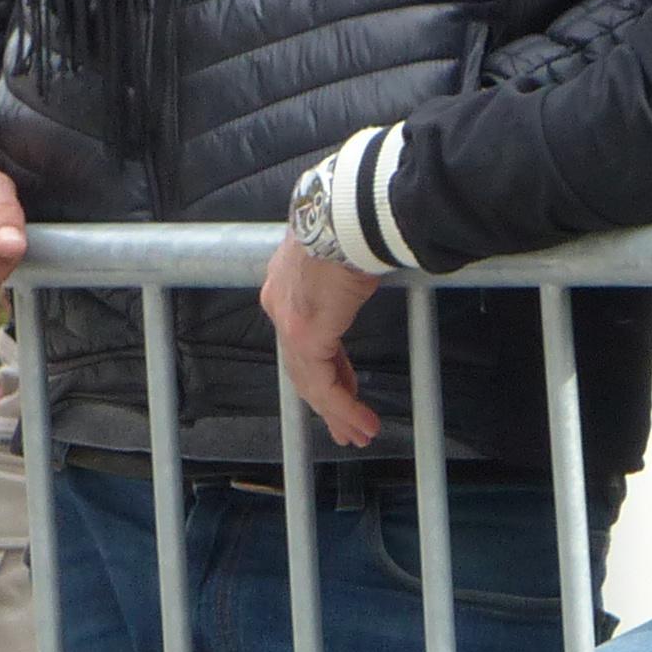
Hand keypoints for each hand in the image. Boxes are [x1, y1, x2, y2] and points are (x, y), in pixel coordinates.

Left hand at [259, 239, 383, 449]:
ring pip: (309, 382)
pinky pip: (322, 384)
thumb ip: (348, 275)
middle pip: (302, 366)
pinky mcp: (305, 337)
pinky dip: (342, 406)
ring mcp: (289, 324)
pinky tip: (359, 420)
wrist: (345, 217)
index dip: (328, 366)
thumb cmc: (352, 226)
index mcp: (286, 286)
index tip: (346, 385)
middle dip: (328, 399)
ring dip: (337, 411)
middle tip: (344, 426)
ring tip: (358, 433)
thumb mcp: (345, 253)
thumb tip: (371, 272)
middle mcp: (280, 307)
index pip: (304, 338)